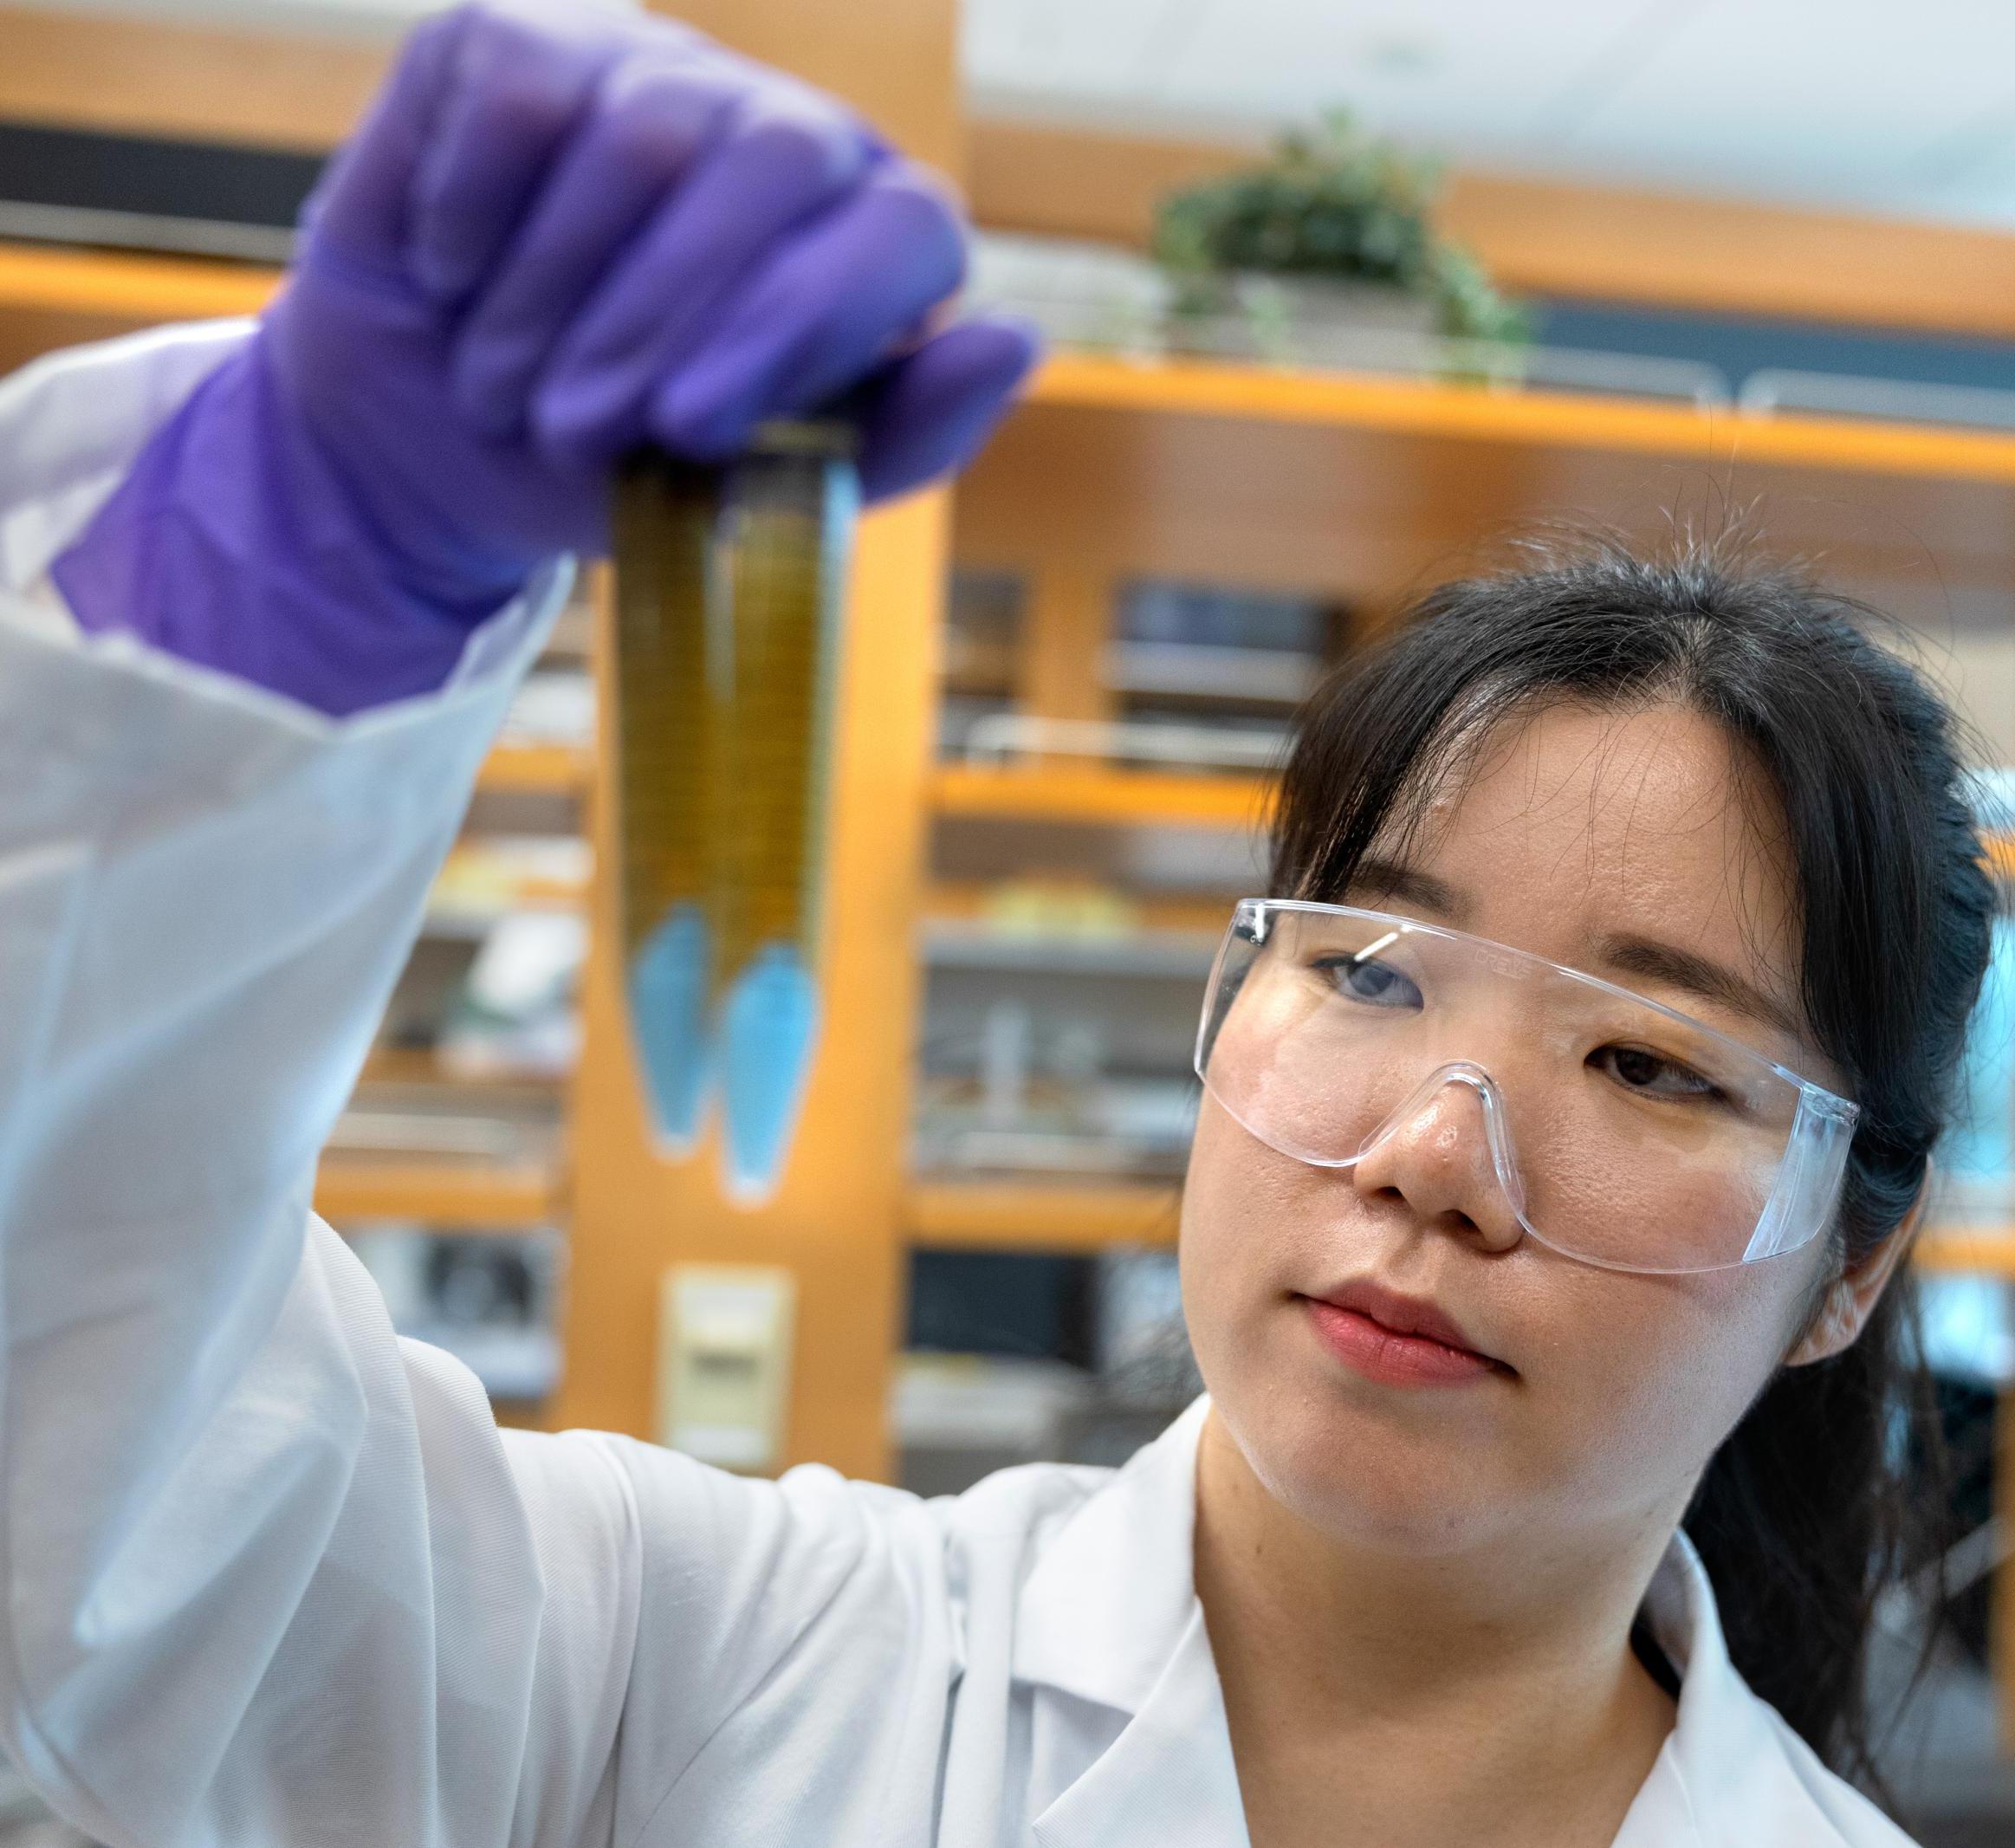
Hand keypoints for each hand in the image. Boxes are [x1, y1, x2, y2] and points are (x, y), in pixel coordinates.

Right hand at [270, 0, 1033, 600]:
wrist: (442, 438)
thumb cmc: (627, 470)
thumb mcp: (763, 494)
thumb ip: (900, 435)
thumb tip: (1015, 339)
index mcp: (870, 245)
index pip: (903, 229)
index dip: (804, 322)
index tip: (693, 426)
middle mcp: (788, 136)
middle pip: (771, 161)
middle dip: (661, 318)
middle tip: (578, 432)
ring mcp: (661, 68)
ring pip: (637, 133)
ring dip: (552, 296)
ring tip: (507, 389)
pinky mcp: (527, 36)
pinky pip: (516, 98)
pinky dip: (470, 217)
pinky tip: (456, 283)